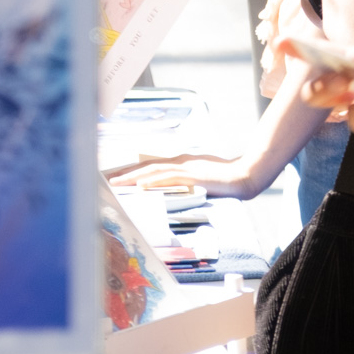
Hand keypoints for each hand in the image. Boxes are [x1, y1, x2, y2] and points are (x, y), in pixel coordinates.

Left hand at [105, 152, 253, 198]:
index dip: (133, 170)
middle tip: (106, 178)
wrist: (246, 175)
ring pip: (153, 171)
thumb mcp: (203, 179)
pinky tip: (142, 186)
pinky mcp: (194, 177)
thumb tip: (173, 191)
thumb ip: (188, 182)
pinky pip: (170, 179)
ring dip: (133, 177)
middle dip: (126, 172)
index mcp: (182, 163)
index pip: (152, 166)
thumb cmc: (227, 180)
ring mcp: (187, 168)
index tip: (116, 175)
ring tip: (115, 182)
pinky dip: (154, 182)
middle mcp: (181, 162)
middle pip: (148, 166)